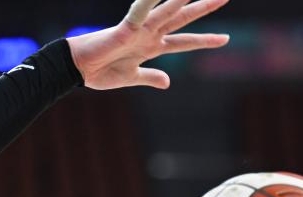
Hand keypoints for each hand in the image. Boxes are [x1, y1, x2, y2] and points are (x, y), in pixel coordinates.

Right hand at [68, 0, 230, 89]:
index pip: (184, 42)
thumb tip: (168, 82)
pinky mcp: (126, 28)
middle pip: (183, 19)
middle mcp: (149, 35)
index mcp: (151, 47)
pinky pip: (140, 12)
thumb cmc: (98, 72)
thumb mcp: (130, 78)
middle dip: (204, 9)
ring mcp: (139, 30)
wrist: (76, 69)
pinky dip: (149, 2)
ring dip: (185, 0)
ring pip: (168, 11)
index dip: (205, 41)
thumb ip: (150, 77)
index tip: (225, 39)